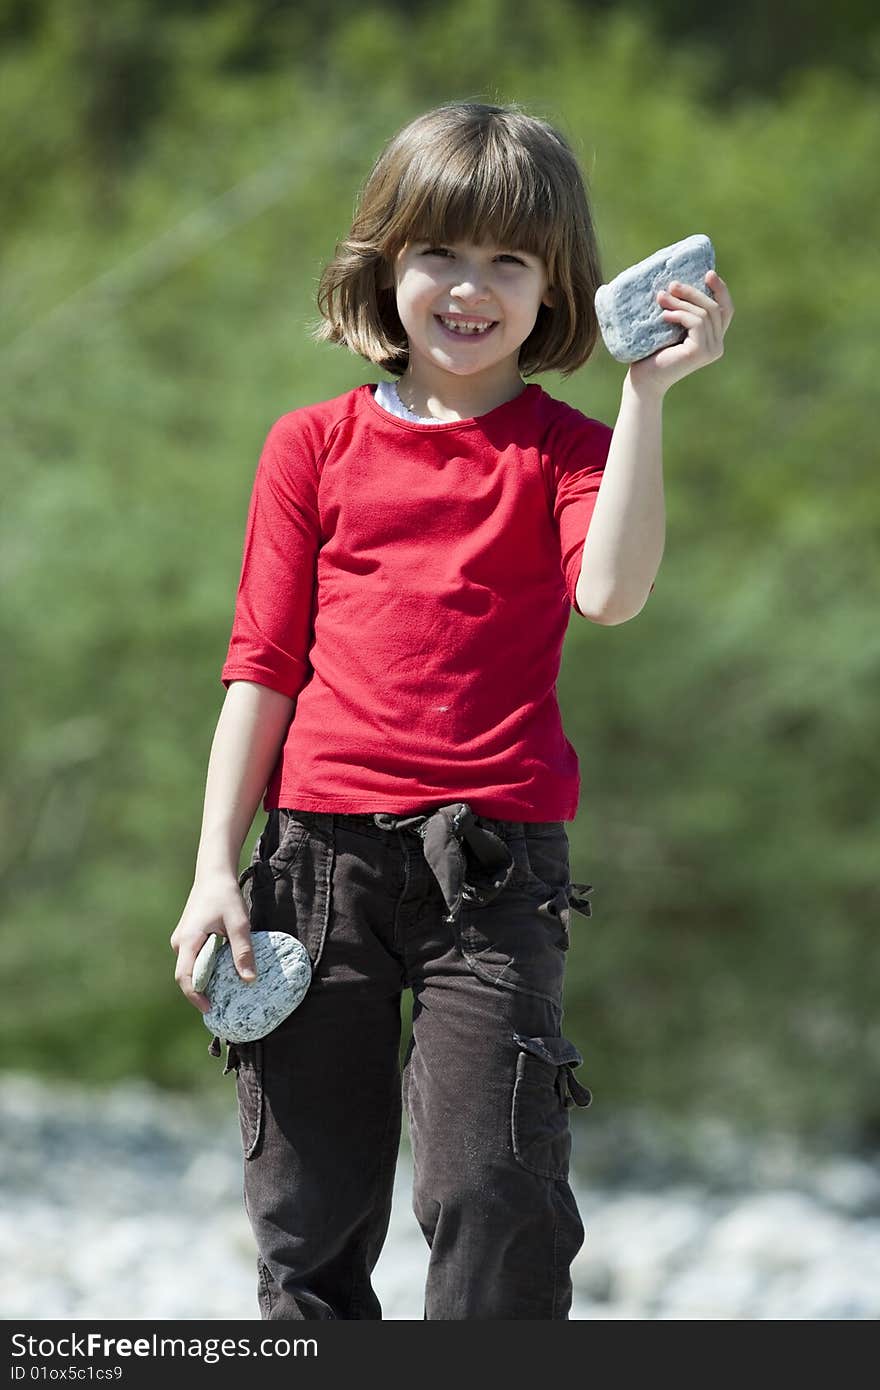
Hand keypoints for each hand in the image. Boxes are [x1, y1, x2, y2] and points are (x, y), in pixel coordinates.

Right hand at [170, 873, 256, 1014]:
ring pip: (190, 967)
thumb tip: (250, 980)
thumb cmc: (225, 896)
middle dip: (202, 992)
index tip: (210, 1009)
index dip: (196, 996)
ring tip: (225, 992)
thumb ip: (243, 951)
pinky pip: (194, 959)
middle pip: (187, 975)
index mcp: (188, 941)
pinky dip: (206, 968)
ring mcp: (182, 940)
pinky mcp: (188, 937)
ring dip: (205, 980)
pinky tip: (223, 973)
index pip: (185, 977)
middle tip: (221, 1006)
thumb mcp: (239, 923)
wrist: (214, 873)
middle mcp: (179, 943)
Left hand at [627, 268, 734, 399]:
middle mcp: (717, 345)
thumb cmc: (652, 353)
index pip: (725, 310)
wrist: (643, 380)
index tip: (708, 273)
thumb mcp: (670, 326)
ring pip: (704, 313)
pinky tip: (664, 315)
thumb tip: (678, 282)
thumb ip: (682, 311)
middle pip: (714, 307)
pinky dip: (680, 314)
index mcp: (713, 339)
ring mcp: (711, 350)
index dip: (721, 290)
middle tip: (672, 284)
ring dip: (682, 302)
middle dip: (693, 292)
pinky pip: (696, 322)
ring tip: (661, 298)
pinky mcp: (701, 352)